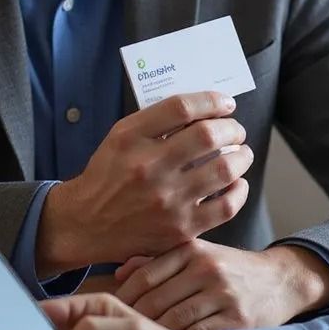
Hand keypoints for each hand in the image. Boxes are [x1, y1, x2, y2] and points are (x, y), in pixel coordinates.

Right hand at [36, 92, 252, 275]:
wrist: (86, 223)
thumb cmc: (109, 173)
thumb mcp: (121, 135)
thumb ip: (157, 120)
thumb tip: (204, 108)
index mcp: (131, 138)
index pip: (181, 107)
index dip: (211, 101)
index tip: (225, 104)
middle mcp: (149, 168)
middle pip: (208, 136)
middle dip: (232, 128)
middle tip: (236, 130)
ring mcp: (166, 200)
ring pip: (223, 170)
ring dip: (242, 157)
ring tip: (242, 153)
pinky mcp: (180, 228)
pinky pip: (225, 206)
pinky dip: (239, 190)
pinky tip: (237, 183)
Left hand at [113, 241, 328, 329]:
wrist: (281, 280)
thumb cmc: (229, 271)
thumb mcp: (198, 255)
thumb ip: (159, 262)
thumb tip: (119, 274)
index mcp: (191, 249)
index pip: (145, 276)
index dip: (122, 300)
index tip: (109, 319)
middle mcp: (206, 267)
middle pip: (155, 300)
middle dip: (133, 323)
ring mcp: (223, 293)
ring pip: (173, 321)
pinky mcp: (238, 318)